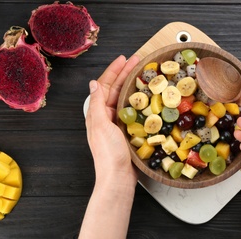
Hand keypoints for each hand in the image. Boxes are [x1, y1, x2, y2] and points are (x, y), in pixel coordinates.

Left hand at [85, 54, 139, 185]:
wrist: (118, 177)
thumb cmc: (109, 154)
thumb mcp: (101, 125)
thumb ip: (97, 104)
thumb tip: (93, 83)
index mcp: (98, 113)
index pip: (104, 85)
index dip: (114, 70)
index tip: (124, 58)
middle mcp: (107, 116)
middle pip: (116, 89)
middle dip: (125, 73)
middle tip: (137, 60)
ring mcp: (118, 123)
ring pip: (125, 98)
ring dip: (132, 84)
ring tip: (143, 73)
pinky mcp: (128, 130)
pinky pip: (133, 110)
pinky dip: (138, 100)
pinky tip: (146, 96)